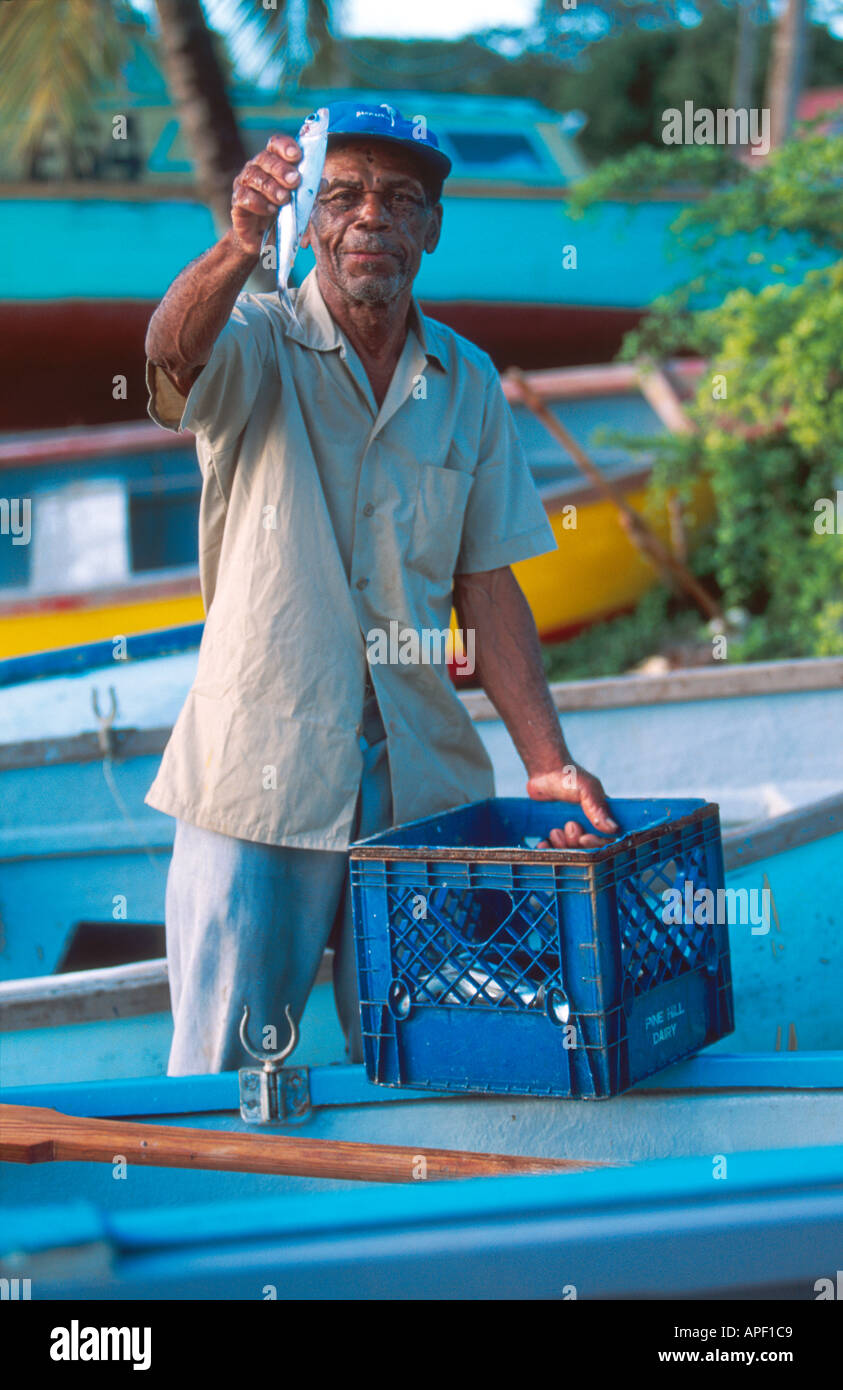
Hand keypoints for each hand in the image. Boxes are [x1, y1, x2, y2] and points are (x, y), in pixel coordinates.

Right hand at [230, 135, 302, 256]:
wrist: (264, 240)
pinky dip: (258, 203)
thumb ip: (309, 191)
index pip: (275, 145)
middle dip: (281, 169)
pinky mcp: (237, 203)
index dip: (285, 146)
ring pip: (254, 177)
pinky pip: (244, 197)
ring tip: (284, 199)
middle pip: (265, 159)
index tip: (296, 156)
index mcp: (272, 163)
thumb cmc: (282, 216)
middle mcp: (256, 169)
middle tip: (295, 181)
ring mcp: (244, 185)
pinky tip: (270, 210)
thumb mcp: (300, 203)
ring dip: (271, 187)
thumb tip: (323, 184)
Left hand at [526, 765, 617, 848]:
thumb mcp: (586, 790)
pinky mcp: (556, 834)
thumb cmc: (569, 777)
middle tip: (569, 826)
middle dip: (577, 844)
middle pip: (587, 850)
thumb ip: (598, 808)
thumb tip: (614, 829)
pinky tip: (542, 844)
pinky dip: (549, 850)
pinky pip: (553, 851)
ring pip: (571, 852)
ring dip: (562, 847)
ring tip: (555, 831)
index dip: (597, 845)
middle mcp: (589, 828)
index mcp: (602, 818)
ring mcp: (571, 832)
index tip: (585, 838)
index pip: (607, 841)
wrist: (544, 771)